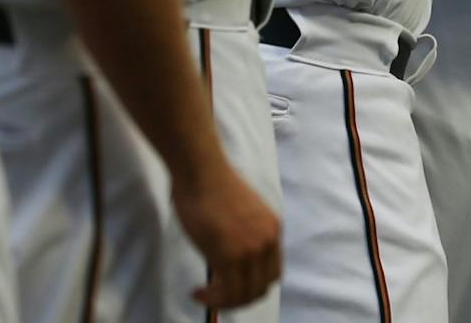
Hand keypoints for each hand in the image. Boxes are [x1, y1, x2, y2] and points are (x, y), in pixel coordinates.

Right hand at [172, 163, 282, 308]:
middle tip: (217, 296)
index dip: (252, 285)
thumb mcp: (241, 212)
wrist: (201, 169)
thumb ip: (243, 234)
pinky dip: (213, 299)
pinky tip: (198, 292)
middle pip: (261, 287)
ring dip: (223, 302)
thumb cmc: (211, 184)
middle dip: (239, 298)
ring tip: (204, 295)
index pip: (272, 272)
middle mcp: (267, 241)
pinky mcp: (230, 255)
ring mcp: (251, 249)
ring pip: (245, 295)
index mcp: (272, 228)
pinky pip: (227, 293)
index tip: (231, 285)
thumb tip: (230, 257)